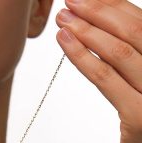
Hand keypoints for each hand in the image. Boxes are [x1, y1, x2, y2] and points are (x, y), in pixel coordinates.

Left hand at [56, 0, 141, 142]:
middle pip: (140, 30)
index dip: (119, 7)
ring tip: (64, 14)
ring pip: (124, 50)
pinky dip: (84, 58)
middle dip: (102, 9)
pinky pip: (108, 80)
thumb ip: (140, 78)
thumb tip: (116, 47)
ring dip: (89, 28)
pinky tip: (64, 43)